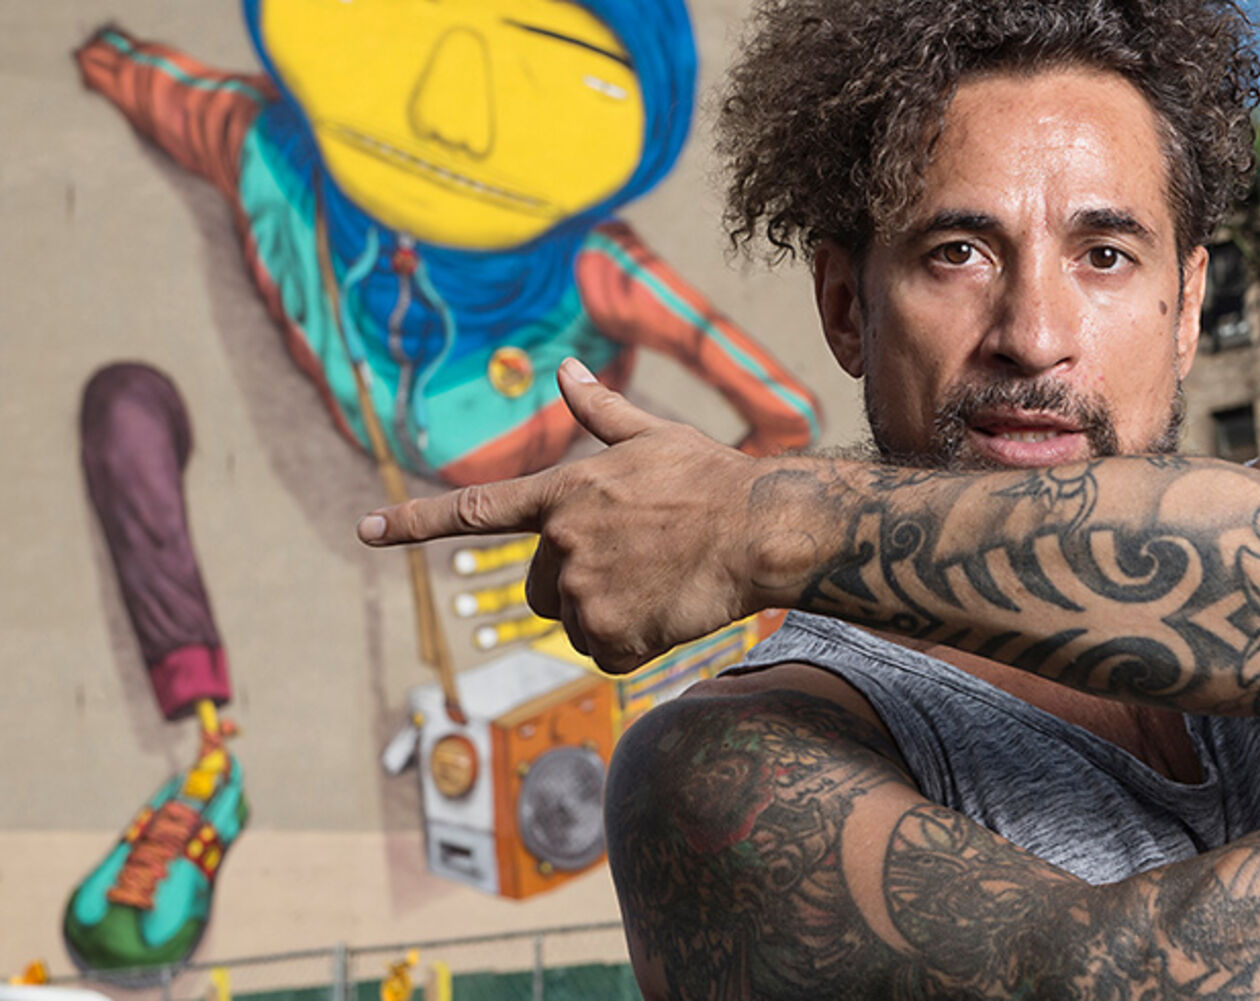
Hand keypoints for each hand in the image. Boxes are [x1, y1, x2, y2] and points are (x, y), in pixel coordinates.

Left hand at [356, 359, 759, 673]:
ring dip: (613, 618)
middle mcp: (561, 542)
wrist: (758, 529)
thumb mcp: (653, 436)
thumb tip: (564, 372)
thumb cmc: (712, 479)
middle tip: (640, 569)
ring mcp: (583, 589)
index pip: (472, 511)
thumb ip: (599, 414)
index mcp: (562, 494)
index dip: (414, 523)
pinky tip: (671, 613)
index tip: (364, 530)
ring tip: (662, 586)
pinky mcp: (611, 631)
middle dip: (580, 588)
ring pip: (578, 625)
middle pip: (541, 591)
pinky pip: (609, 654)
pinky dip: (637, 645)